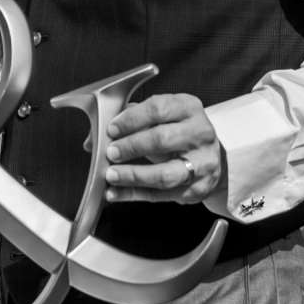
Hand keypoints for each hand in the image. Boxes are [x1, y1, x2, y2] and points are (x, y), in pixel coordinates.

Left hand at [103, 92, 224, 204]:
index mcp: (188, 108)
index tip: (112, 129)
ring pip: (165, 174)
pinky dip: (134, 195)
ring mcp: (202, 163)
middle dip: (131, 147)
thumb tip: (93, 138)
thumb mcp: (160, 117)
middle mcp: (200, 134)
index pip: (158, 109)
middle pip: (162, 140)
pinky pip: (162, 195)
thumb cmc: (179, 133)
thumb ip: (128, 123)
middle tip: (111, 152)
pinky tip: (116, 192)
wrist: (210, 156)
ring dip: (133, 175)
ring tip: (112, 175)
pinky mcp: (197, 188)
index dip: (131, 120)